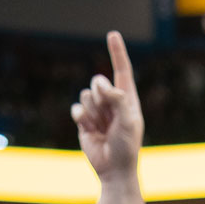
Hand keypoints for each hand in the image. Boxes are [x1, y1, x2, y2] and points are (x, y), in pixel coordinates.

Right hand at [73, 31, 144, 203]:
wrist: (113, 169)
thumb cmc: (127, 147)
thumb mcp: (128, 122)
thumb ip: (118, 99)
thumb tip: (102, 84)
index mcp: (127, 99)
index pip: (122, 70)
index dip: (117, 52)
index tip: (113, 34)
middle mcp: (112, 101)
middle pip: (97, 81)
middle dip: (100, 94)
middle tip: (108, 114)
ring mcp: (97, 110)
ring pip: (85, 95)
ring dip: (92, 111)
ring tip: (101, 128)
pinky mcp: (84, 120)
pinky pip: (76, 109)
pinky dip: (81, 118)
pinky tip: (90, 131)